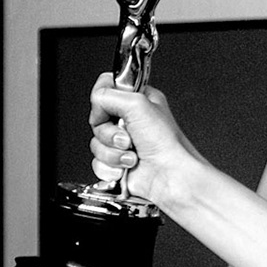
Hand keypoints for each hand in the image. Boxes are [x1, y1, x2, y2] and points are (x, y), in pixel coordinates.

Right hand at [88, 73, 201, 203]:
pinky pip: (97, 163)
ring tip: (132, 155)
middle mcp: (131, 121)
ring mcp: (124, 144)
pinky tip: (127, 168)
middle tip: (129, 138)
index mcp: (139, 101)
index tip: (114, 110)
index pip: (106, 89)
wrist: (171, 177)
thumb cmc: (167, 144)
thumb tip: (96, 104)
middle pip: (97, 120)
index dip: (103, 101)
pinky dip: (110, 167)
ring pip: (96, 143)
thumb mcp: (137, 104)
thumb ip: (108, 95)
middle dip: (109, 133)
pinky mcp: (118, 163)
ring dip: (112, 152)